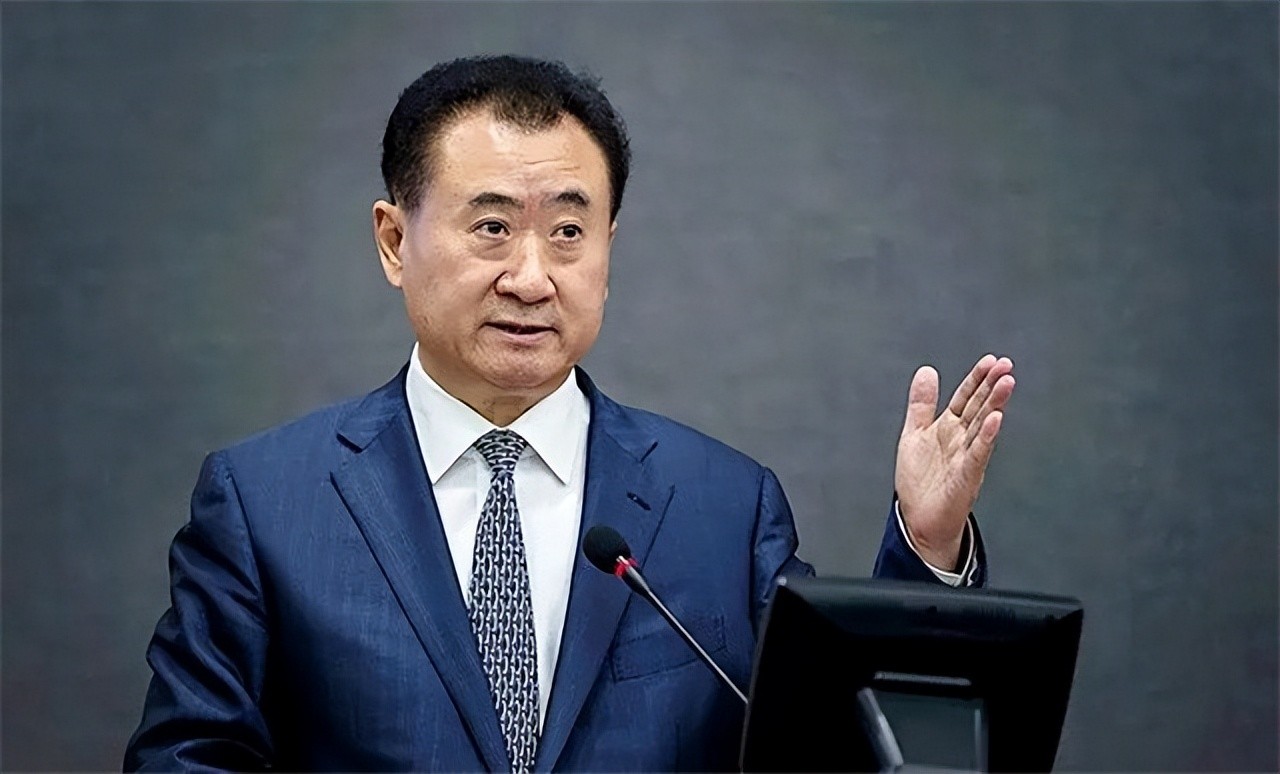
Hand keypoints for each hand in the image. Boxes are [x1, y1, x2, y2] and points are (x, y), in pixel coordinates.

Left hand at [895, 354, 1014, 569]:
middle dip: (991, 386)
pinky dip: (986, 437)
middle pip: (979, 407)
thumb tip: (927, 371)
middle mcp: (961, 440)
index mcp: (949, 429)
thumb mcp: (914, 434)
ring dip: (995, 405)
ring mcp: (966, 457)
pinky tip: (995, 421)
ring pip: (983, 426)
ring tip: (1006, 383)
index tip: (990, 361)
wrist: (918, 520)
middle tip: (1006, 365)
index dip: (977, 379)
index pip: (966, 398)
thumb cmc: (920, 482)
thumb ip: (921, 404)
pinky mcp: (966, 476)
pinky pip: (978, 454)